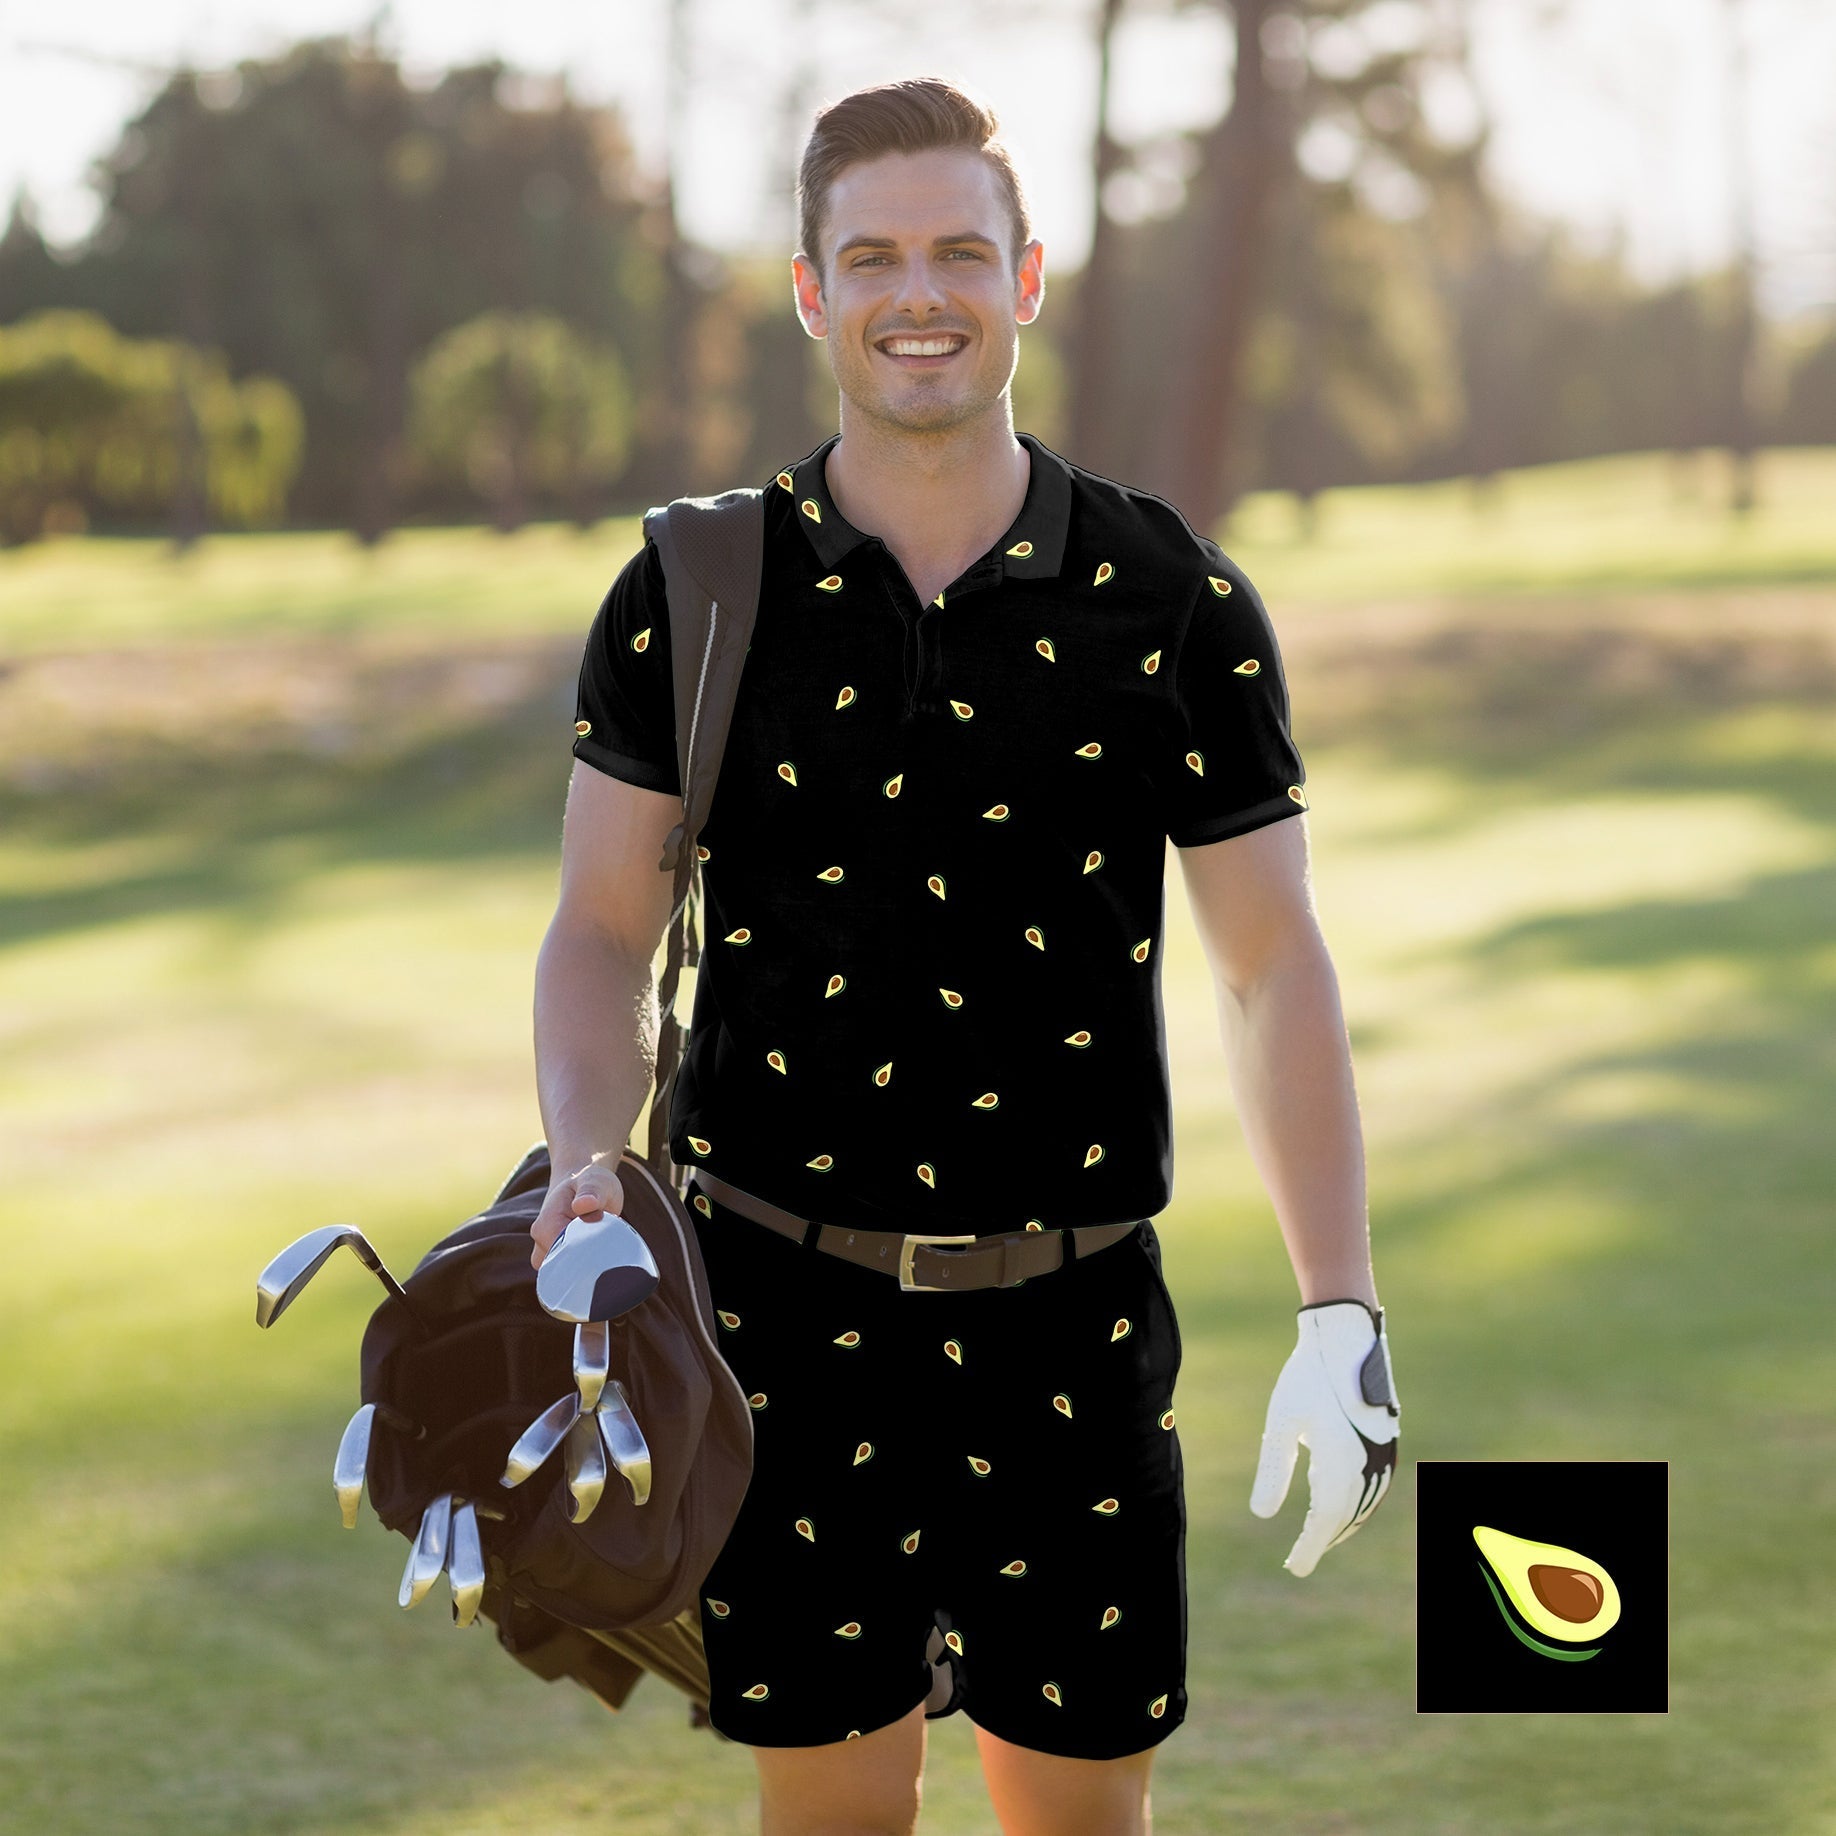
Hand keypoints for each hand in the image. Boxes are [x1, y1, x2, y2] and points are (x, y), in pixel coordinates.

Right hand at [530, 1155, 626, 1271]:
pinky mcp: (558, 1258)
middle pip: (563, 1270)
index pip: (562, 1256)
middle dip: (586, 1264)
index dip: (585, 1256)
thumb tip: (583, 1204)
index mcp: (546, 1224)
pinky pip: (570, 1273)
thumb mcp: (596, 1181)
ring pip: (565, 1275)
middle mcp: (542, 1242)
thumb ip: (591, 1191)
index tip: (604, 1248)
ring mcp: (547, 1252)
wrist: (581, 1183)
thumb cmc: (589, 1181)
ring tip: (603, 1248)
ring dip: (585, 1267)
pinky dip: (585, 1268)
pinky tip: (599, 1255)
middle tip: (607, 1248)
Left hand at [1249, 1299, 1399, 1576]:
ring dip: (1341, 1524)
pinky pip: (1374, 1487)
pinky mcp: (1387, 1443)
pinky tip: (1338, 1503)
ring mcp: (1383, 1455)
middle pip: (1346, 1517)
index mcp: (1342, 1463)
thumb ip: (1273, 1469)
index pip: (1326, 1521)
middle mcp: (1369, 1465)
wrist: (1345, 1338)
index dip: (1311, 1547)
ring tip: (1318, 1537)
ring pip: (1364, 1505)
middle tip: (1300, 1559)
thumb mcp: (1281, 1422)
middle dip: (1323, 1539)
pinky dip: (1356, 1504)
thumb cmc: (1307, 1377)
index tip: (1295, 1568)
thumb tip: (1261, 1515)